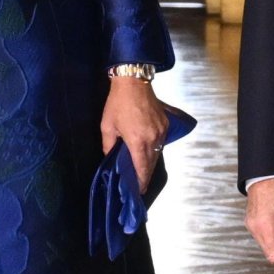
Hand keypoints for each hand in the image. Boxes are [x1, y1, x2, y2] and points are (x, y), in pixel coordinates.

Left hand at [101, 78, 168, 193]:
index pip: (142, 168)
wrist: (133, 82)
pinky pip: (161, 142)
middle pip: (152, 163)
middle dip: (146, 175)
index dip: (141, 182)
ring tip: (142, 170)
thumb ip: (108, 145)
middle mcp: (153, 138)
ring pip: (158, 153)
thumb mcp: (107, 126)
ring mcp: (162, 131)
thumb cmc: (118, 103)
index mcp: (138, 141)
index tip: (139, 190)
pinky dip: (155, 149)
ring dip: (150, 162)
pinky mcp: (165, 124)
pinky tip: (147, 151)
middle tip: (139, 184)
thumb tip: (110, 157)